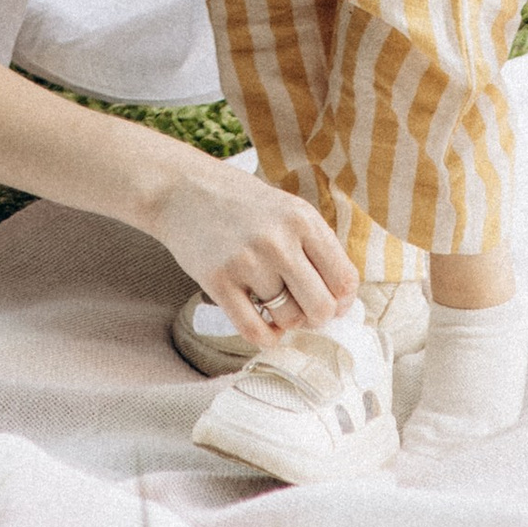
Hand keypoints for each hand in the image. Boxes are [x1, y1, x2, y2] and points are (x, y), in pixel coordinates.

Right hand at [151, 156, 357, 352]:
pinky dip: (266, 337)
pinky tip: (263, 323)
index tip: (331, 301)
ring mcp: (246, 261)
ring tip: (273, 300)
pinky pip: (255, 331)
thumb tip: (342, 302)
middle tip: (302, 306)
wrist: (182, 189)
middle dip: (317, 316)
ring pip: (289, 320)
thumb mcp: (287, 209)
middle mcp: (278, 239)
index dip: (343, 300)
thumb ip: (315, 247)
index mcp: (302, 218)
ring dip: (286, 320)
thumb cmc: (242, 203)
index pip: (345, 279)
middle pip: (322, 307)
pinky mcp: (218, 281)